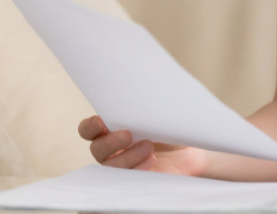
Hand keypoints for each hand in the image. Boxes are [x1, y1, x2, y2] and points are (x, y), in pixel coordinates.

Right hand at [77, 115, 206, 175]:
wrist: (188, 149)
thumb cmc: (168, 126)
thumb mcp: (159, 113)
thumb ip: (146, 107)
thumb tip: (145, 96)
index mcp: (111, 129)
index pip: (88, 130)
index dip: (90, 127)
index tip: (100, 121)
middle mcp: (111, 149)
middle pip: (98, 149)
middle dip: (111, 142)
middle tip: (128, 135)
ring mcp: (122, 166)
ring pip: (112, 166)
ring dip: (128, 156)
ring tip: (148, 147)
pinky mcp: (134, 181)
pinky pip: (127, 180)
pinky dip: (138, 169)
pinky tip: (151, 161)